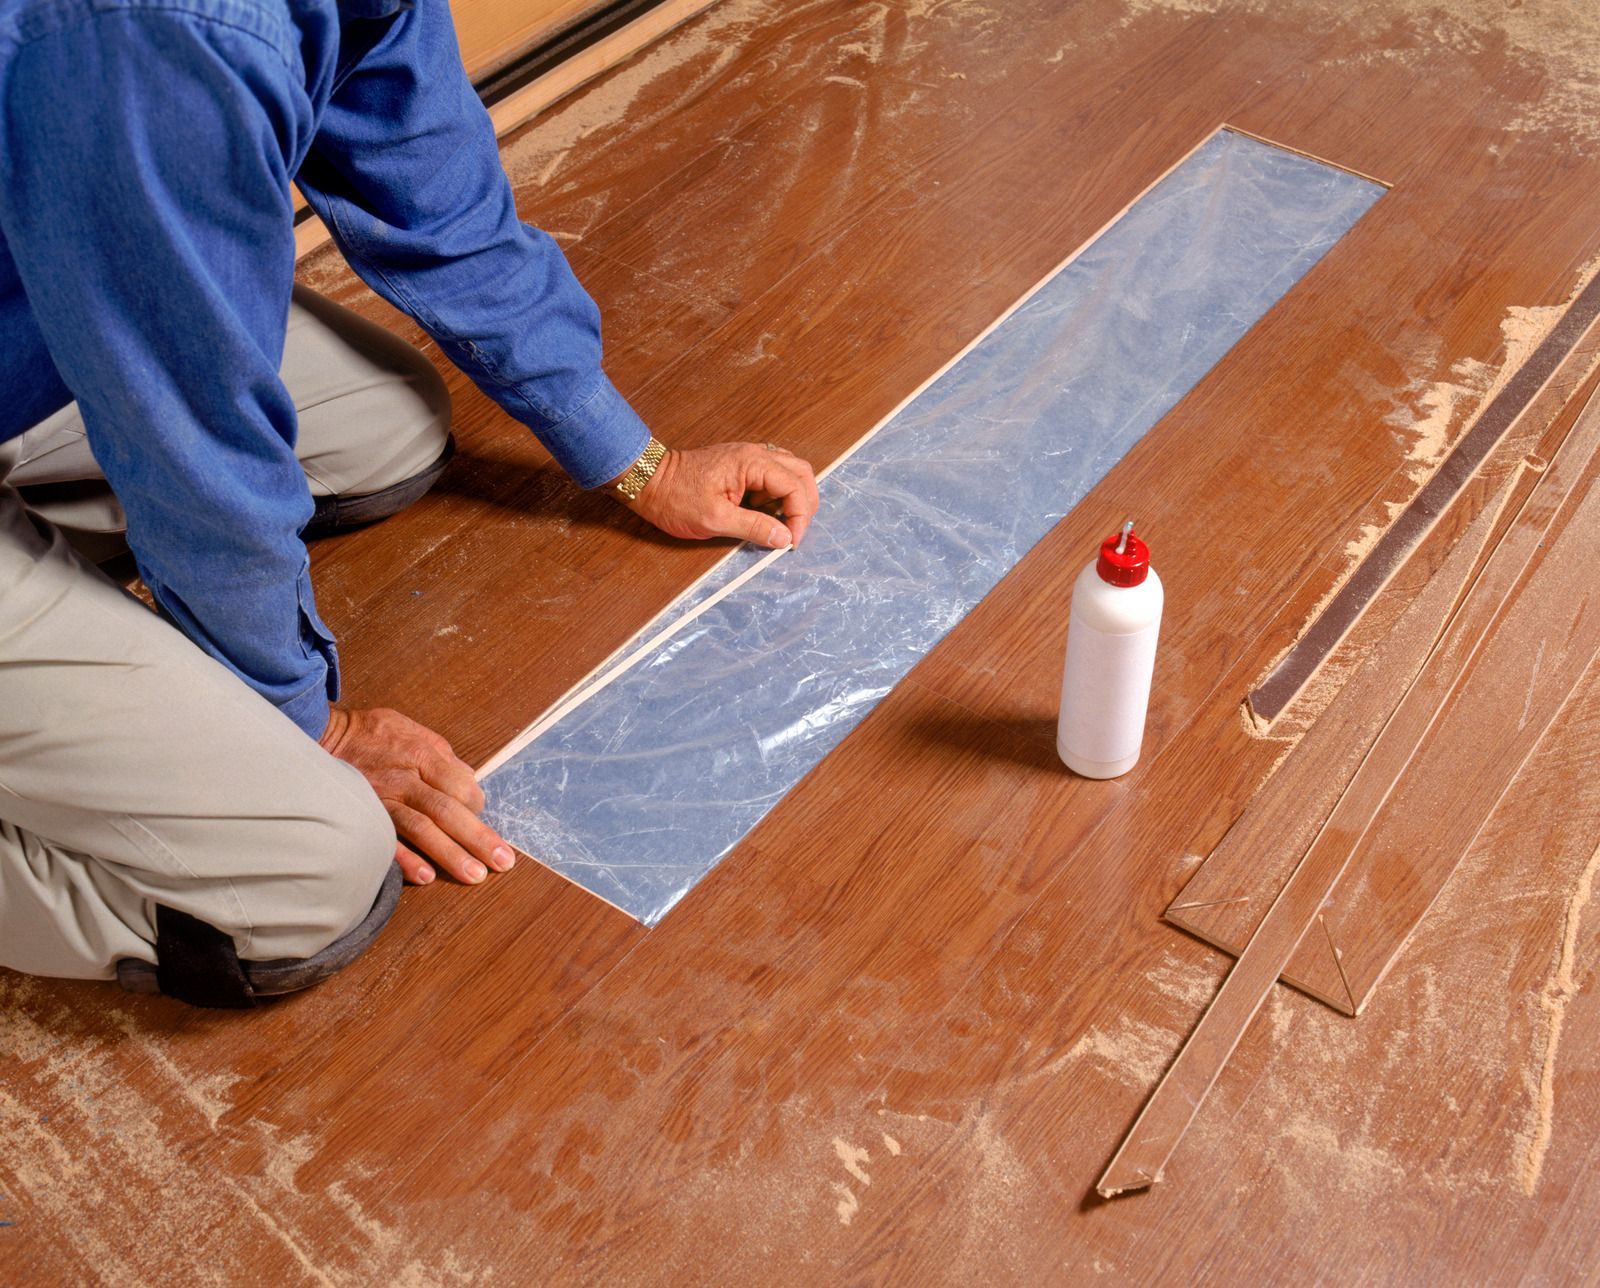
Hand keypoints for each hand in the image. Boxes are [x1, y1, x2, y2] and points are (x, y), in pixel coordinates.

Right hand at [319, 707, 514, 886]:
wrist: (320, 736)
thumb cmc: (371, 735)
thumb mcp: (412, 730)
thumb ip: (443, 755)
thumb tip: (470, 778)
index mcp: (423, 755)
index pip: (462, 786)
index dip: (477, 806)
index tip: (481, 819)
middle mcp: (406, 778)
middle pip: (449, 811)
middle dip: (479, 839)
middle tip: (502, 864)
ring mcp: (383, 798)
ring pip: (423, 829)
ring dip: (450, 855)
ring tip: (474, 876)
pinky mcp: (363, 814)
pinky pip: (385, 840)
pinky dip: (405, 859)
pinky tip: (425, 877)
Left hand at [623, 441, 819, 547]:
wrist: (649, 482)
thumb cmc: (675, 498)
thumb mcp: (715, 519)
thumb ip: (754, 527)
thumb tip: (784, 537)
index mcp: (751, 463)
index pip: (795, 486)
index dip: (800, 516)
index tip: (791, 540)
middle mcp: (755, 454)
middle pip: (801, 473)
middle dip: (805, 504)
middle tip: (795, 532)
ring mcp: (748, 457)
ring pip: (790, 471)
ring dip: (793, 497)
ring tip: (782, 523)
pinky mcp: (741, 464)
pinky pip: (773, 474)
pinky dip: (779, 493)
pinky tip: (767, 511)